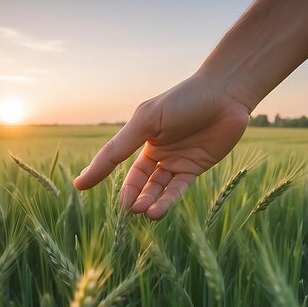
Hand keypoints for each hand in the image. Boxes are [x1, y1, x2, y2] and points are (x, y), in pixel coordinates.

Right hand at [73, 73, 249, 219]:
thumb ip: (117, 149)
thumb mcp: (146, 122)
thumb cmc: (183, 101)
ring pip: (158, 188)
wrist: (226, 94)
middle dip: (133, 196)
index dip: (99, 173)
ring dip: (150, 201)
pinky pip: (178, 189)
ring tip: (145, 212)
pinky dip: (168, 200)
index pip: (116, 159)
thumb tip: (84, 177)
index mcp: (142, 136)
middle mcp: (158, 150)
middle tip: (129, 209)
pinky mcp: (196, 168)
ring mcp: (177, 160)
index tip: (81, 187)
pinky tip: (158, 210)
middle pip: (139, 180)